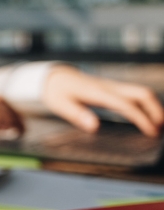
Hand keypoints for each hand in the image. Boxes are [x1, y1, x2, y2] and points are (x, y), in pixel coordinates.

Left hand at [42, 66, 163, 136]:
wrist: (56, 77)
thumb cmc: (57, 92)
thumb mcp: (60, 105)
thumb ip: (77, 115)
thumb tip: (94, 127)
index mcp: (99, 93)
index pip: (126, 105)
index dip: (141, 118)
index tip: (150, 132)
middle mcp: (110, 87)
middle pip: (142, 93)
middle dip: (156, 110)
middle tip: (160, 129)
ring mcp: (114, 86)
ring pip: (141, 92)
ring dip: (154, 106)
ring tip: (159, 125)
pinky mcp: (114, 88)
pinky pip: (135, 94)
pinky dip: (146, 104)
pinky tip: (148, 116)